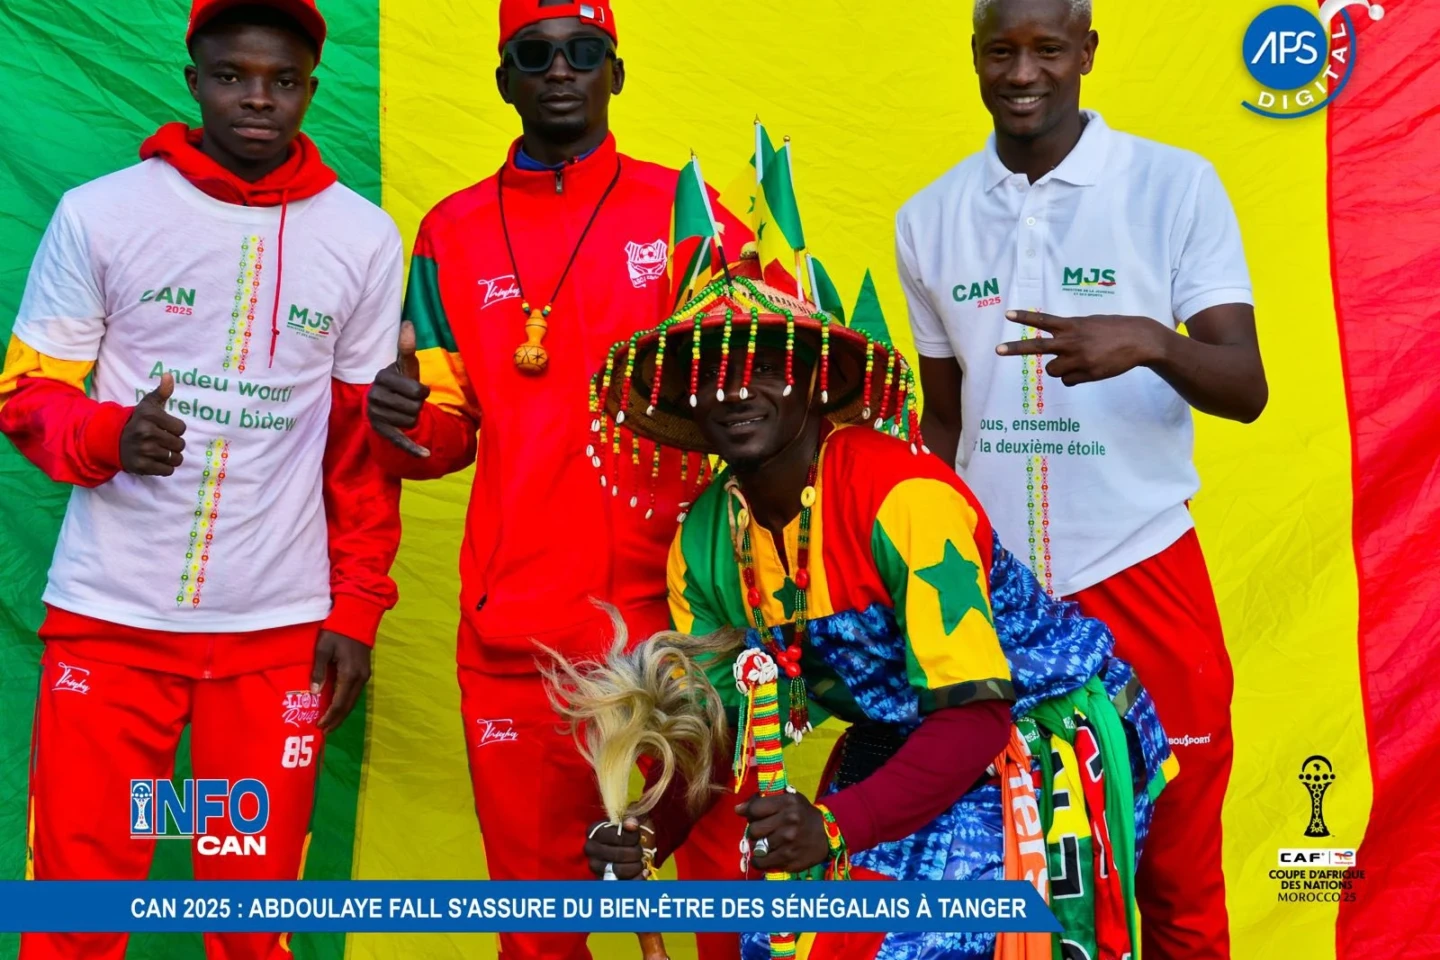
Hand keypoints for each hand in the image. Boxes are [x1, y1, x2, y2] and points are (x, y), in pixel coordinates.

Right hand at [120, 373, 186, 475]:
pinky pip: (167, 470)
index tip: (165, 428)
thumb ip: (161, 392)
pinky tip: (156, 460)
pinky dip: (165, 467)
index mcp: (149, 416)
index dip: (176, 429)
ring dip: (172, 457)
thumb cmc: (138, 421)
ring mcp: (143, 450)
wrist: (113, 440)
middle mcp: (146, 432)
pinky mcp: (141, 466)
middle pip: (180, 444)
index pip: (181, 428)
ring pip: (176, 458)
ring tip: (161, 451)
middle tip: (162, 441)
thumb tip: (169, 376)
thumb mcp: (147, 405)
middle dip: (174, 444)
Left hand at [310, 629, 371, 730]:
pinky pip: (355, 693)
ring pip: (353, 700)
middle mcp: (360, 678)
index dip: (329, 716)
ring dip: (342, 713)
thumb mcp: (323, 649)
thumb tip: (314, 692)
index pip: (338, 702)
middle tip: (325, 731)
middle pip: (348, 705)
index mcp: (348, 674)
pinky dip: (347, 703)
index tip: (319, 726)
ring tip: (331, 723)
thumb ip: (318, 671)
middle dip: (337, 720)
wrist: (358, 618)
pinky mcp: (365, 671)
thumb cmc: (337, 632)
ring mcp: (365, 675)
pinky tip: (339, 706)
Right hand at [367, 320, 430, 456]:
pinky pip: (400, 441)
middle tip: (408, 402)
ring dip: (413, 419)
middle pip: (415, 408)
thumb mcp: (404, 366)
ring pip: (411, 422)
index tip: (417, 390)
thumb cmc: (398, 382)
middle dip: (417, 406)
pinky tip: (426, 455)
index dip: (422, 392)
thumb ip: (406, 348)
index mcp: (382, 377)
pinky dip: (413, 449)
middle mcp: (374, 396)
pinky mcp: (379, 432)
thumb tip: (408, 323)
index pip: (417, 391)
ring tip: (403, 412)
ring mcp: (375, 415)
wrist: (383, 404)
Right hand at [584, 817, 647, 879]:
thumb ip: (631, 820)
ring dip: (636, 866)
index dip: (632, 837)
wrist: (625, 846)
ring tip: (640, 861)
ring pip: (619, 871)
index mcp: (594, 831)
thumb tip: (632, 825)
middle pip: (618, 854)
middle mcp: (590, 849)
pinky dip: (637, 879)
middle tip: (640, 850)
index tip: (637, 837)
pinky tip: (644, 872)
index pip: (617, 836)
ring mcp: (595, 867)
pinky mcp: (603, 881)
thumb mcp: (629, 821)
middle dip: (635, 852)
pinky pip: (623, 884)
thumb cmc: (627, 832)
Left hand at [737, 791, 828, 873]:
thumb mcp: (788, 799)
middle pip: (753, 829)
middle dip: (754, 830)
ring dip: (759, 845)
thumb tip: (738, 809)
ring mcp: (788, 842)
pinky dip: (759, 860)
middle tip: (762, 830)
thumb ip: (764, 801)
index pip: (754, 809)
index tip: (748, 814)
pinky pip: (761, 862)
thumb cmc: (802, 814)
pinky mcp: (788, 859)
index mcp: (787, 803)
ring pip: (756, 847)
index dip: (748, 812)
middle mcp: (788, 822)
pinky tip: (765, 855)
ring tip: (768, 842)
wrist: (827, 834)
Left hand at [995, 310, 1167, 385]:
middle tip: (997, 350)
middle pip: (1037, 346)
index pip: (1043, 320)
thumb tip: (1058, 348)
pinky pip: (1068, 380)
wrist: (1139, 340)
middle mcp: (1071, 340)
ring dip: (1059, 368)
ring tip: (1079, 361)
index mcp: (1072, 325)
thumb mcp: (1090, 323)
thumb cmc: (1114, 329)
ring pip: (1052, 370)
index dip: (1025, 317)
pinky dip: (1074, 377)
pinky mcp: (1086, 373)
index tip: (1007, 314)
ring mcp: (1078, 358)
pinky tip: (1089, 369)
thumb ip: (1072, 331)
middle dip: (1015, 348)